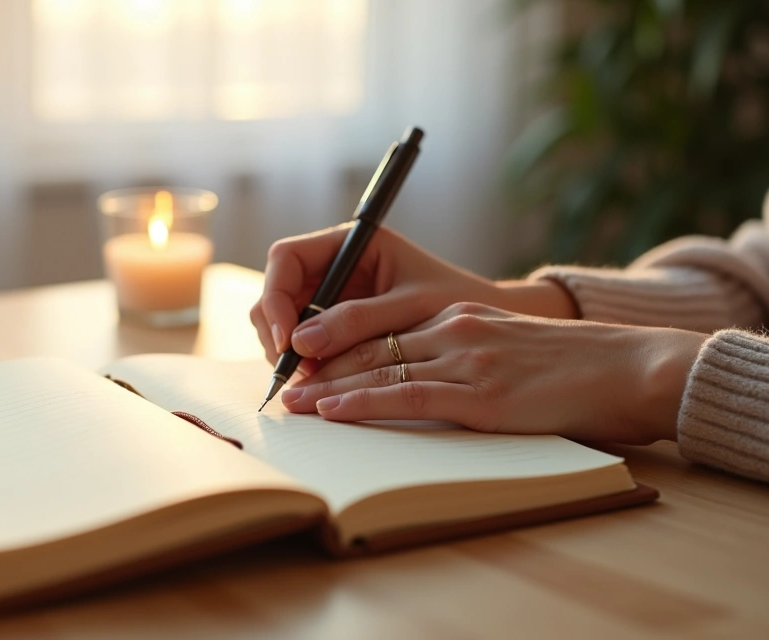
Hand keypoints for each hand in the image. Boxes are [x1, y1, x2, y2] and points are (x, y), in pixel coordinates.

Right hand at [249, 225, 577, 370]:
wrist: (492, 324)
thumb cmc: (459, 301)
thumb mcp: (409, 308)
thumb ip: (356, 321)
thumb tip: (300, 343)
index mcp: (351, 243)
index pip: (286, 258)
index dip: (276, 297)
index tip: (286, 338)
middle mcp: (335, 267)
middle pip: (278, 293)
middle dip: (278, 331)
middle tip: (294, 370)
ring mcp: (333, 298)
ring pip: (286, 322)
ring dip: (289, 352)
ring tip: (312, 381)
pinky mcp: (338, 327)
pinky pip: (306, 344)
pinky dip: (307, 364)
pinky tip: (322, 383)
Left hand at [280, 303, 706, 443]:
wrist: (627, 368)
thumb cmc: (572, 367)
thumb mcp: (508, 347)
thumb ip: (465, 354)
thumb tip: (422, 381)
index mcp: (459, 317)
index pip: (382, 330)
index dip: (338, 347)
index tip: (305, 363)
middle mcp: (455, 331)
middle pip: (370, 347)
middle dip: (319, 366)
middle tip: (280, 383)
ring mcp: (466, 361)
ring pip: (378, 371)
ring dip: (327, 389)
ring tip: (292, 403)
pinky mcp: (480, 396)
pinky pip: (406, 398)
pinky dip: (362, 404)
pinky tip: (332, 410)